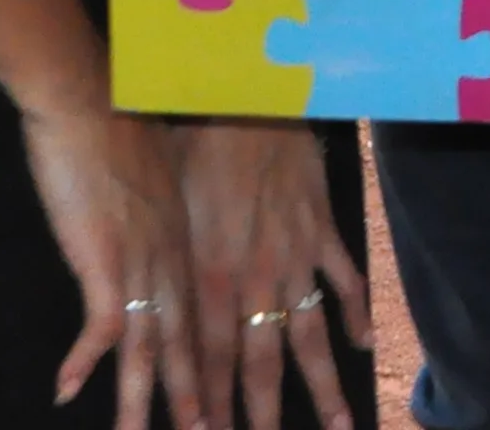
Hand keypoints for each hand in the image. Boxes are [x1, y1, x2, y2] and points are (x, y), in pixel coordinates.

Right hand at [22, 99, 207, 429]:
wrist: (90, 96)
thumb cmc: (116, 124)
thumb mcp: (151, 172)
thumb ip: (155, 204)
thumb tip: (145, 217)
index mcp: (184, 239)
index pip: (199, 315)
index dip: (206, 360)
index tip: (217, 396)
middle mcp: (171, 258)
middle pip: (183, 342)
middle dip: (192, 396)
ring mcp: (141, 261)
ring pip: (147, 347)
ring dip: (144, 399)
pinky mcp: (106, 259)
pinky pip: (99, 325)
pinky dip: (84, 361)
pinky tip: (66, 391)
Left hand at [179, 117, 372, 429]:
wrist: (248, 93)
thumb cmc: (191, 144)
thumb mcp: (165, 209)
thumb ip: (160, 262)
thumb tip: (129, 304)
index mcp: (209, 276)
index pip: (208, 359)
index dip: (208, 403)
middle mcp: (254, 278)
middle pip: (261, 361)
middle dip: (260, 413)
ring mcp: (295, 256)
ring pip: (309, 334)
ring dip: (323, 385)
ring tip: (338, 425)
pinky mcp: (322, 227)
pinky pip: (343, 279)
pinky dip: (354, 312)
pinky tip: (360, 343)